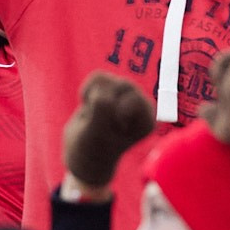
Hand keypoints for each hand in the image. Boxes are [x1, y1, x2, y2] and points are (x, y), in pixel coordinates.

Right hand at [62, 73, 154, 197]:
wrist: (82, 152)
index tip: (111, 130)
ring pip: (107, 80)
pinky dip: (87, 92)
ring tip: (94, 117)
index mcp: (147, 120)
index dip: (116, 112)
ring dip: (93, 99)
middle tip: (99, 125)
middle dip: (103, 103)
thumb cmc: (94, 147)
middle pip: (122, 85)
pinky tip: (89, 107)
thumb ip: (102, 108)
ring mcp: (126, 94)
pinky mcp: (111, 86)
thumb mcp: (98, 134)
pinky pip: (97, 77)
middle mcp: (141, 105)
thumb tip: (102, 84)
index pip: (135, 100)